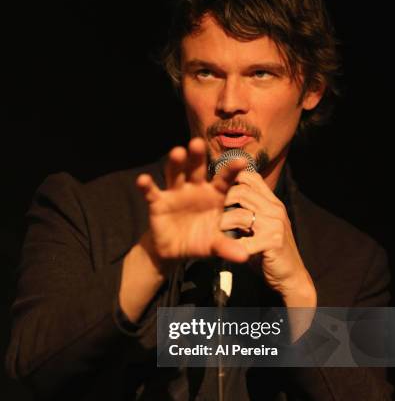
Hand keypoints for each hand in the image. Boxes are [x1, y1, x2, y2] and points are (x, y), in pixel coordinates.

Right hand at [136, 137, 248, 273]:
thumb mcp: (214, 246)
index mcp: (214, 195)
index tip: (242, 161)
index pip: (224, 179)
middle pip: (197, 169)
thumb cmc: (199, 240)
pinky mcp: (158, 202)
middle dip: (197, 156)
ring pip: (175, 174)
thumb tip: (244, 258)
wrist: (174, 251)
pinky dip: (147, 185)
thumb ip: (227, 248)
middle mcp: (195, 188)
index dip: (232, 170)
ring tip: (177, 152)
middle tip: (198, 142)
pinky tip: (143, 180)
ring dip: (176, 163)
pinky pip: (152, 192)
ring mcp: (176, 193)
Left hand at [220, 170, 316, 307]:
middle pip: (241, 192)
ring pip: (239, 215)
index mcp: (272, 202)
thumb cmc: (270, 252)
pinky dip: (232, 246)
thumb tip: (224, 203)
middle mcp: (275, 209)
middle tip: (212, 215)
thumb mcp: (262, 226)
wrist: (291, 276)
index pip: (252, 177)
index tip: (220, 190)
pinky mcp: (272, 241)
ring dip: (222, 224)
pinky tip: (227, 249)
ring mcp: (275, 224)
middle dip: (222, 202)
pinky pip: (244, 241)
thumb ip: (249, 213)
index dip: (233, 179)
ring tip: (215, 232)